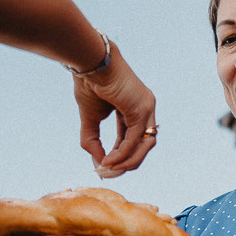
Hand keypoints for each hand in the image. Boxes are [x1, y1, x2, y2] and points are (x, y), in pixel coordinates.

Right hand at [74, 42, 156, 179]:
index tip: (103, 168)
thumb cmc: (88, 83)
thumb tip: (99, 165)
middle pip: (143, 146)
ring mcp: (147, 108)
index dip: (119, 156)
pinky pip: (134, 140)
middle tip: (106, 173)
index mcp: (134, 108)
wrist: (89, 62)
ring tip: (108, 170)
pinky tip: (109, 161)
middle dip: (125, 164)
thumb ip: (93, 141)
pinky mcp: (142, 109)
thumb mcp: (89, 119)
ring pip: (144, 146)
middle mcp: (145, 109)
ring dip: (126, 163)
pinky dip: (122, 154)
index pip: (132, 140)